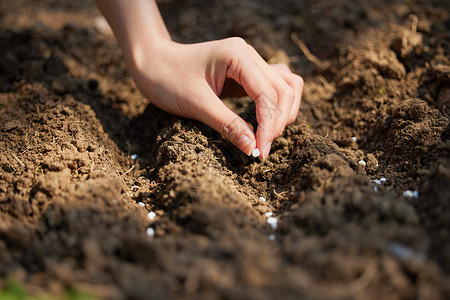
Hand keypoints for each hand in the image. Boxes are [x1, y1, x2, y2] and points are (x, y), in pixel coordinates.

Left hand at [129, 37, 302, 158]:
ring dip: (282, 113)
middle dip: (277, 122)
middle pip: (283, 90)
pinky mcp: (246, 73)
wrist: (151, 62)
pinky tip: (267, 121)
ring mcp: (249, 62)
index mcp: (238, 55)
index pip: (268, 93)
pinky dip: (276, 105)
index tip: (260, 152)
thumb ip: (228, 125)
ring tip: (267, 137)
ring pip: (286, 86)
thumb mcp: (196, 104)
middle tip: (261, 150)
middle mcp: (249, 54)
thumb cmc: (166, 78)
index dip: (269, 126)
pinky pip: (273, 87)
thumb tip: (254, 149)